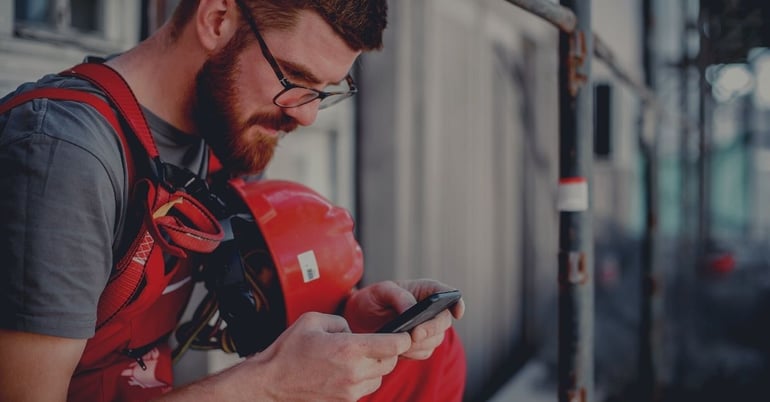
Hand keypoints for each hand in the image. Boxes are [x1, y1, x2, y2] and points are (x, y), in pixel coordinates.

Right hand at [232, 312, 411, 401]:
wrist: (270, 383)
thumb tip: (354, 331)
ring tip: (356, 357)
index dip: (404, 337)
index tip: (404, 332)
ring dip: (375, 366)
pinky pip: (365, 388)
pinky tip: (346, 369)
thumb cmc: (288, 350)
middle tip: (374, 342)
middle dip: (388, 351)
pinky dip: (363, 378)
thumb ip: (341, 321)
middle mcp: (354, 372)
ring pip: (379, 377)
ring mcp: (350, 391)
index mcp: (349, 348)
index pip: (394, 345)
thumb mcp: (314, 320)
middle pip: (391, 362)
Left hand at [343, 279, 464, 359]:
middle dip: (431, 329)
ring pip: (435, 340)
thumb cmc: (373, 300)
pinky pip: (423, 352)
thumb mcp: (381, 291)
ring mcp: (428, 329)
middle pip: (443, 321)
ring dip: (419, 344)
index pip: (449, 294)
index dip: (457, 303)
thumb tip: (412, 310)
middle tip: (415, 334)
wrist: (361, 319)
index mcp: (426, 291)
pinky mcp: (421, 345)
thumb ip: (398, 296)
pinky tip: (398, 348)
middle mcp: (432, 310)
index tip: (457, 312)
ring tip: (399, 342)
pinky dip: (412, 353)